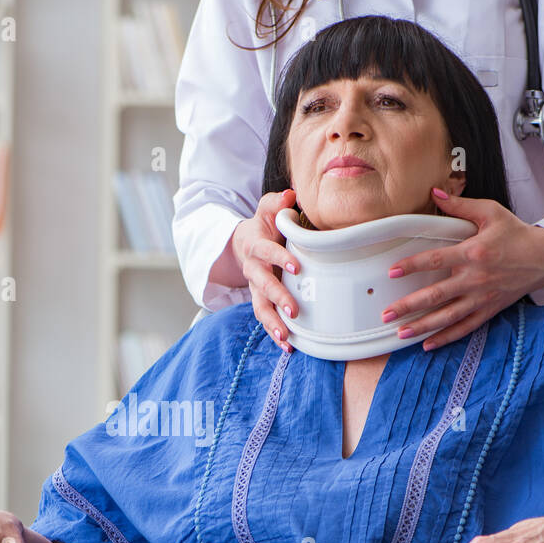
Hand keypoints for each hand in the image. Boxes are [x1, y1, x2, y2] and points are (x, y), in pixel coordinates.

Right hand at [232, 188, 301, 352]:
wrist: (246, 244)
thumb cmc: (264, 226)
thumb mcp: (267, 210)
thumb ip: (276, 203)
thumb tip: (290, 194)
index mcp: (257, 247)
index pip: (267, 253)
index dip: (280, 259)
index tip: (297, 266)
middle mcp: (254, 270)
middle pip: (263, 286)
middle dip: (277, 298)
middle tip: (293, 310)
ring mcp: (256, 288)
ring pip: (260, 308)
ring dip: (273, 324)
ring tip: (286, 339)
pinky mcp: (260, 301)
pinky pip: (266, 319)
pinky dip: (275, 334)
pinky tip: (289, 347)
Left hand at [381, 189, 543, 349]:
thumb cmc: (517, 233)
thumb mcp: (491, 213)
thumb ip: (461, 206)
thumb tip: (435, 194)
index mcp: (473, 253)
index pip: (436, 260)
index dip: (412, 266)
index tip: (393, 272)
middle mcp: (476, 278)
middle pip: (436, 295)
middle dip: (409, 306)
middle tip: (387, 314)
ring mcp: (482, 297)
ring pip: (448, 317)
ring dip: (423, 326)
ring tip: (401, 333)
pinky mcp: (489, 309)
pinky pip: (465, 327)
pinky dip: (447, 338)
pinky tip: (428, 344)